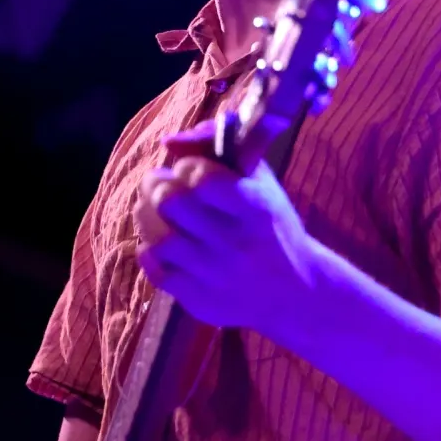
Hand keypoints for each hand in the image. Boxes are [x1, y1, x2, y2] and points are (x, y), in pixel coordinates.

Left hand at [135, 121, 319, 336]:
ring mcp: (214, 273)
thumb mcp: (260, 182)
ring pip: (156, 236)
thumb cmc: (272, 225)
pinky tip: (162, 242)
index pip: (201, 177)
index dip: (187, 166)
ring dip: (147, 215)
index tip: (191, 170)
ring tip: (155, 209)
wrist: (293, 291)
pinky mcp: (198, 298)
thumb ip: (219, 147)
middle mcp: (234, 242)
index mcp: (255, 208)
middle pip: (170, 202)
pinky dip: (150, 249)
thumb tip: (170, 141)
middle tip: (161, 184)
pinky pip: (153, 268)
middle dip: (156, 184)